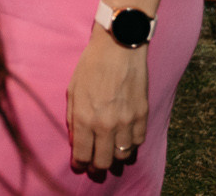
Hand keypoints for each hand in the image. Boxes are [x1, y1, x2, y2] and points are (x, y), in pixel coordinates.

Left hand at [65, 31, 149, 173]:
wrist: (119, 47)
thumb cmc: (91, 65)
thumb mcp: (72, 90)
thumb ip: (73, 117)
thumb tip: (76, 140)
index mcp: (84, 117)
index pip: (82, 155)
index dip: (80, 164)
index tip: (80, 165)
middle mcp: (105, 124)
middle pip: (103, 162)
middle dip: (97, 168)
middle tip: (95, 167)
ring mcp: (126, 121)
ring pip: (122, 157)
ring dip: (115, 159)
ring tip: (110, 155)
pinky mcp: (142, 115)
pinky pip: (138, 142)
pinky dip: (131, 146)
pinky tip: (125, 141)